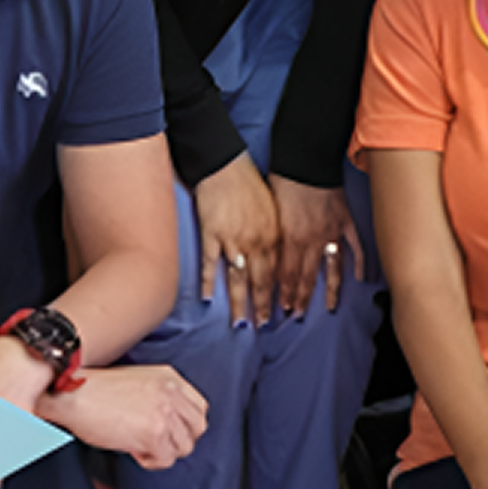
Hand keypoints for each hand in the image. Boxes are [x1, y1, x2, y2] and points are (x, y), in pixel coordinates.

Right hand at [44, 364, 208, 468]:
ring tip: (142, 445)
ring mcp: (165, 414)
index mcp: (169, 377)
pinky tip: (135, 450)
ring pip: (184, 446)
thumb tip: (168, 419)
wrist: (73, 394)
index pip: (199, 406)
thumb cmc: (95, 389)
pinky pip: (165, 459)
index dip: (186, 423)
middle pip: (197, 427)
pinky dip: (151, 460)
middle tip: (159, 442)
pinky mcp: (154, 434)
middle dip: (179, 439)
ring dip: (164, 451)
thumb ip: (159, 396)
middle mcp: (172, 393)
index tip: (172, 430)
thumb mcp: (138, 380)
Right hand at [193, 153, 279, 326]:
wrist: (225, 164)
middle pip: (260, 280)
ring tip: (240, 323)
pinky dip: (208, 281)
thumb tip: (272, 257)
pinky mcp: (211, 234)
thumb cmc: (248, 183)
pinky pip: (210, 263)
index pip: (277, 270)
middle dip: (262, 304)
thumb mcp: (270, 209)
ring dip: (239, 302)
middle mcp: (255, 240)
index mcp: (272, 234)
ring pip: (238, 278)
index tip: (280, 309)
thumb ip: (272, 234)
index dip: (278, 292)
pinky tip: (207, 298)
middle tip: (262, 324)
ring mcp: (232, 239)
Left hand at [269, 174, 364, 317]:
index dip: (284, 293)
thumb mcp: (270, 209)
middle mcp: (312, 239)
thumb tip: (268, 253)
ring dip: (329, 290)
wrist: (306, 157)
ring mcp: (332, 231)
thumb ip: (272, 234)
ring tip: (329, 307)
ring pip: (331, 268)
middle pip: (306, 276)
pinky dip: (359, 262)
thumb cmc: (284, 178)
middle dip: (301, 298)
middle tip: (298, 314)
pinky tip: (361, 277)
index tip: (281, 307)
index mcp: (290, 237)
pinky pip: (355, 246)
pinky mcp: (345, 221)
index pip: (287, 274)